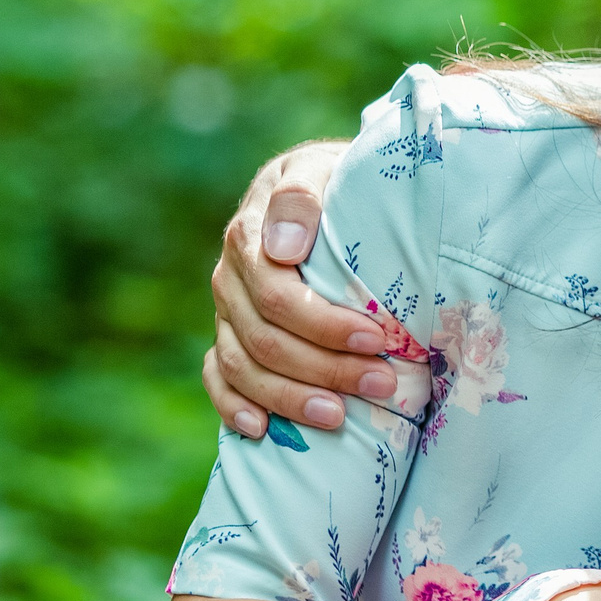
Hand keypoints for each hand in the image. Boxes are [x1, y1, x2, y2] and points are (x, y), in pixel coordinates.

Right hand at [201, 139, 390, 432]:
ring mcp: (226, 310)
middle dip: (325, 368)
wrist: (322, 184)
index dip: (325, 324)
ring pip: (243, 367)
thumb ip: (301, 199)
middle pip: (265, 339)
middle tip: (382, 382)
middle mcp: (231, 277)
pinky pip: (218, 377)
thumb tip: (284, 250)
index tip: (376, 338)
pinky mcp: (227, 334)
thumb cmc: (334, 181)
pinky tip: (262, 430)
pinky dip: (235, 406)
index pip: (278, 295)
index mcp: (250, 235)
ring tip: (339, 418)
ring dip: (291, 398)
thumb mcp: (322, 170)